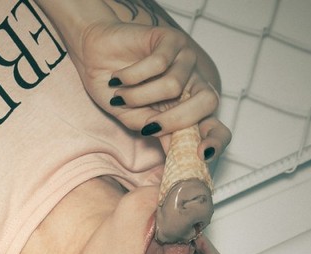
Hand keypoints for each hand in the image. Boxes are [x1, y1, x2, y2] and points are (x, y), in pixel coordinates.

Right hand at [69, 20, 230, 159]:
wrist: (93, 56)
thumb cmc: (115, 90)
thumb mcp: (134, 119)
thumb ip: (158, 134)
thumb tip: (175, 156)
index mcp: (189, 108)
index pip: (216, 126)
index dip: (217, 140)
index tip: (203, 153)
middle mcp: (192, 83)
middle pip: (208, 101)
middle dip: (177, 119)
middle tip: (149, 128)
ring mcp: (184, 59)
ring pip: (173, 85)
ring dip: (138, 97)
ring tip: (119, 96)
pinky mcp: (170, 39)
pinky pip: (158, 64)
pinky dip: (131, 76)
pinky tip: (118, 78)